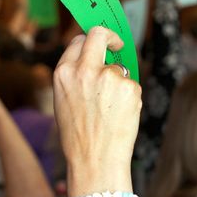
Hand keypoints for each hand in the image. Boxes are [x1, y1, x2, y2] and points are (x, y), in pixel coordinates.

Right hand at [54, 27, 141, 192]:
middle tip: (117, 45)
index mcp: (63, 73)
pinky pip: (132, 86)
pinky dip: (130, 99)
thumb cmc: (78, 138)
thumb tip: (98, 61)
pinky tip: (121, 117)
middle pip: (99, 35)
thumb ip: (77, 78)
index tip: (101, 44)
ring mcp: (109, 77)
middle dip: (110, 36)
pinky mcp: (130, 87)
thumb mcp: (64, 102)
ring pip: (119, 70)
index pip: (78, 42)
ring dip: (119, 85)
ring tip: (111, 113)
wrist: (95, 162)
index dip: (90, 42)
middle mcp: (84, 70)